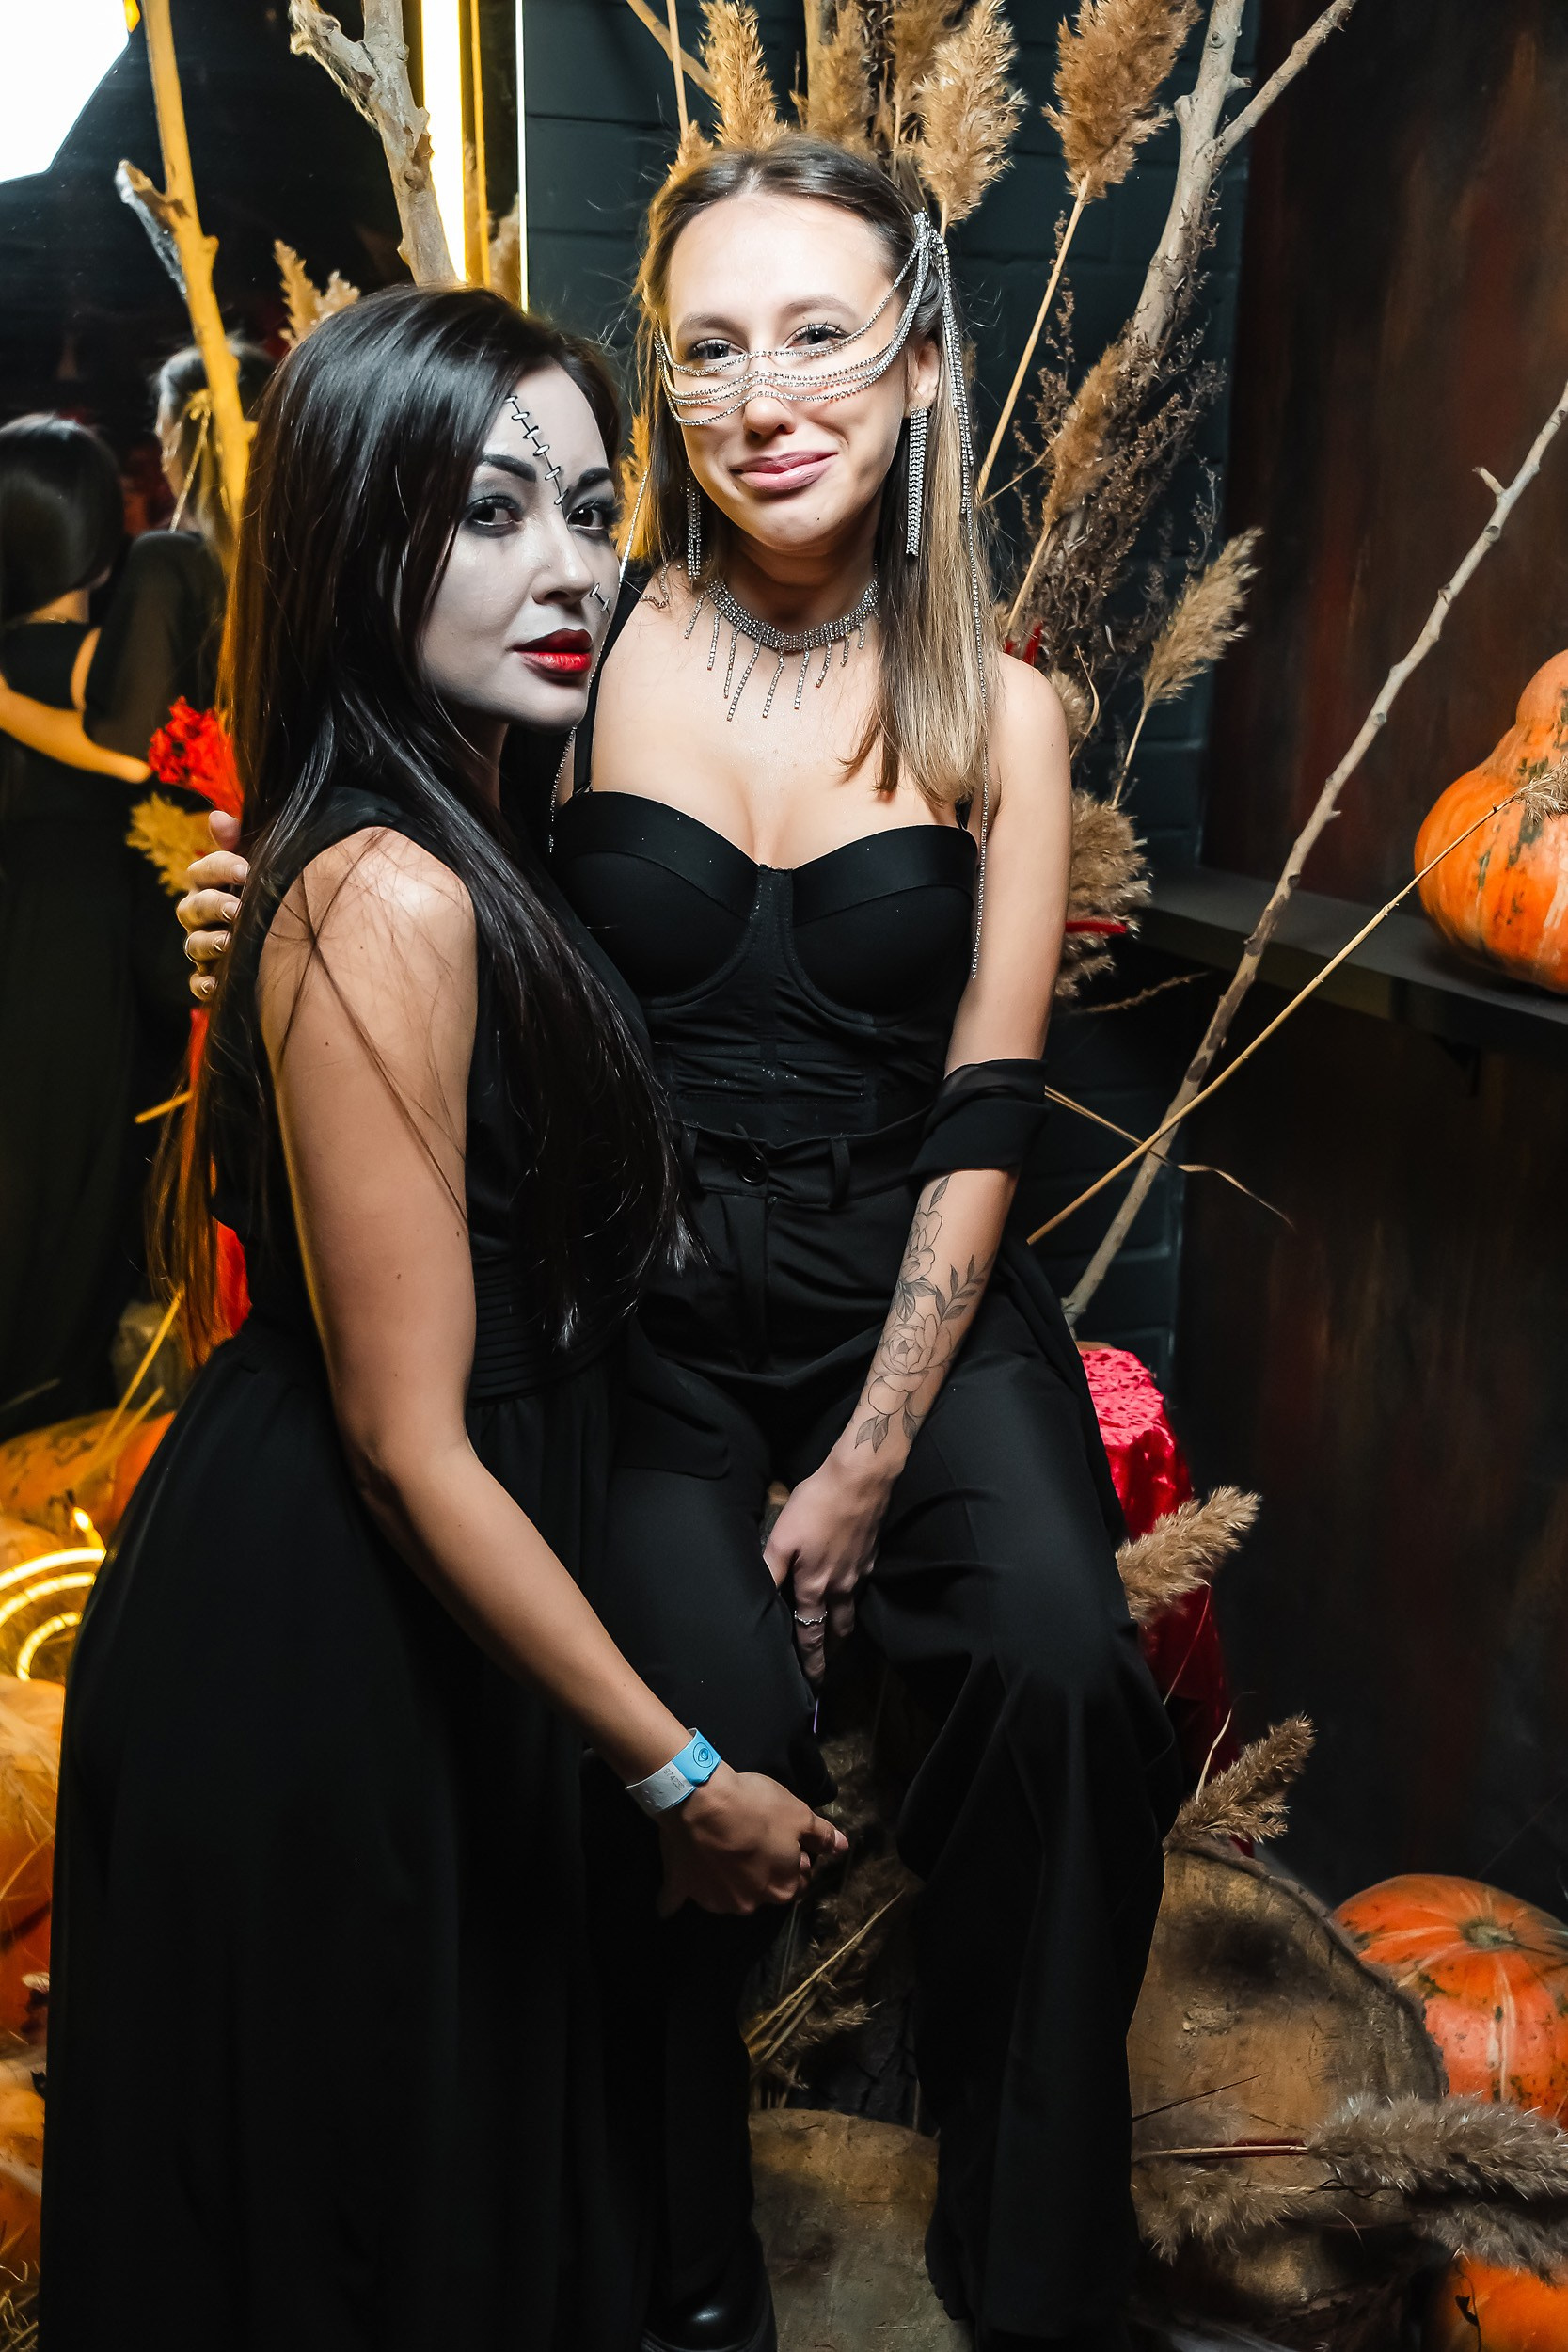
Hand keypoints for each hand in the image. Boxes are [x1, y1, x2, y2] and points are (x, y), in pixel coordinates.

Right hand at [177, 810, 248, 1001]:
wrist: (275, 930)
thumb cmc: (258, 889)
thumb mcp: (251, 864)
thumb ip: (237, 841)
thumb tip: (219, 817)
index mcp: (207, 884)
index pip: (202, 871)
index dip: (220, 868)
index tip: (245, 869)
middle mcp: (198, 914)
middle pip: (191, 908)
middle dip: (212, 906)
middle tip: (236, 908)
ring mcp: (201, 944)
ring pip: (193, 944)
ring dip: (208, 943)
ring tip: (229, 942)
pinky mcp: (208, 973)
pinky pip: (196, 981)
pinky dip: (201, 983)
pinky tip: (214, 984)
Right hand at [657, 1763, 845, 1916]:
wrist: (700, 1799)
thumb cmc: (755, 1806)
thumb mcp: (799, 1814)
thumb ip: (822, 1835)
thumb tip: (843, 1847)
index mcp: (782, 1888)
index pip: (798, 1880)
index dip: (795, 1858)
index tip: (785, 1839)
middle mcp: (751, 1904)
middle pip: (763, 1889)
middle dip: (763, 1871)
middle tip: (755, 1840)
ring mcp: (715, 1900)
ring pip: (727, 1892)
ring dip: (728, 1878)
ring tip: (722, 1847)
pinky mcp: (683, 1890)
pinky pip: (676, 1900)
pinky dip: (675, 1898)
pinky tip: (669, 1899)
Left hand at [763, 1443, 893, 1683]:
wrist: (860, 1480)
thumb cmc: (816, 1506)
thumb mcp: (782, 1537)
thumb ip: (770, 1570)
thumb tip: (758, 1600)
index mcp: (815, 1587)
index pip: (812, 1634)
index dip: (811, 1660)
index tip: (813, 1682)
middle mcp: (841, 1587)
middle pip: (837, 1630)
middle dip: (832, 1652)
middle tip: (827, 1669)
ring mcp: (860, 1572)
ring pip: (850, 1609)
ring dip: (843, 1628)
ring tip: (838, 1639)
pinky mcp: (871, 1555)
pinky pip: (860, 1584)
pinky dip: (853, 1596)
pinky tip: (848, 1589)